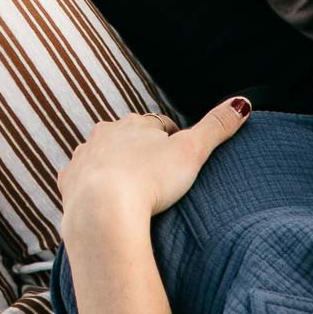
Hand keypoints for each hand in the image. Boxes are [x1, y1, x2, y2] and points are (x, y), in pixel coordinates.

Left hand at [57, 97, 251, 236]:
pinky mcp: (69, 181)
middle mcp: (104, 133)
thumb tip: (243, 103)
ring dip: (114, 166)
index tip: (179, 156)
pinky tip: (104, 200)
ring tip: (130, 188)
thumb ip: (216, 127)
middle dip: (140, 149)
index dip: (171, 139)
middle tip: (157, 171)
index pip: (158, 126)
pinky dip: (91, 186)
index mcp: (135, 124)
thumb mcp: (193, 152)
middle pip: (126, 137)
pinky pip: (80, 179)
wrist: (104, 211)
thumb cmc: (151, 180)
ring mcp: (83, 156)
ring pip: (102, 156)